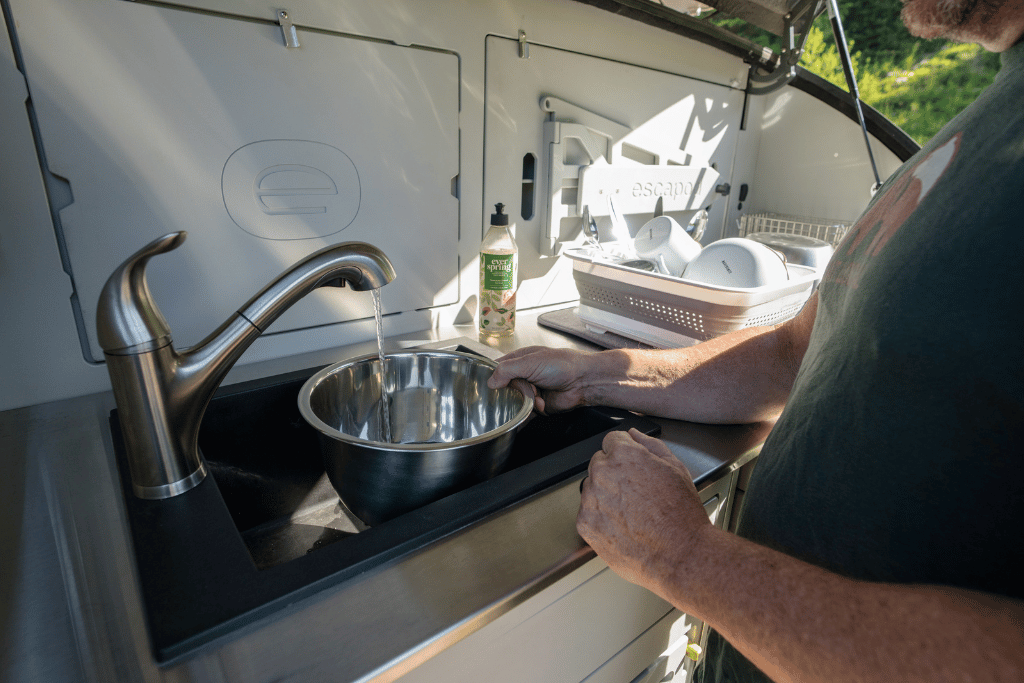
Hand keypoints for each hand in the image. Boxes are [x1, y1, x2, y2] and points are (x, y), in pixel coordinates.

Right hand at [487, 346, 594, 413]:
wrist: (583, 382)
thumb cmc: (562, 365)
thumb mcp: (530, 362)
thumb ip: (507, 370)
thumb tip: (491, 381)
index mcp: (520, 360)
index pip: (498, 369)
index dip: (492, 377)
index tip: (490, 386)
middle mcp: (523, 376)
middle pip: (504, 389)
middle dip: (512, 392)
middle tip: (524, 389)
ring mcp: (530, 392)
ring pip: (514, 402)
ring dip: (523, 403)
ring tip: (537, 398)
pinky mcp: (537, 406)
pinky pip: (524, 414)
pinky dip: (525, 416)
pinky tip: (530, 412)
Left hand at [577, 428, 711, 594]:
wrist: (679, 555)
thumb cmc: (680, 514)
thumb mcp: (675, 468)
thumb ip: (650, 445)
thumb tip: (634, 435)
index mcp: (623, 455)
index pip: (611, 440)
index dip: (625, 452)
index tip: (631, 465)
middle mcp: (602, 474)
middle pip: (599, 463)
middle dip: (614, 474)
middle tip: (636, 493)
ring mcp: (591, 500)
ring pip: (592, 488)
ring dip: (605, 495)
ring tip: (631, 512)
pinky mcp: (585, 524)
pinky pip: (587, 512)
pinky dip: (600, 518)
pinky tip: (623, 525)